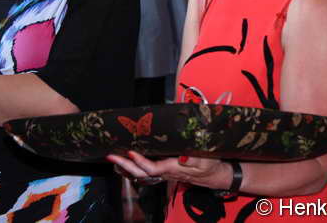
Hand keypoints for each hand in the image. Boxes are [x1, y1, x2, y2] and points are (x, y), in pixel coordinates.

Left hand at [107, 152, 232, 189]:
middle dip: (125, 165)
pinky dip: (134, 166)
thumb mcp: (205, 160)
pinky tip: (127, 160)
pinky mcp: (165, 169)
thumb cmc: (210, 166)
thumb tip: (183, 156)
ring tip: (115, 157)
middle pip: (141, 173)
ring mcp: (164, 172)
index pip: (153, 168)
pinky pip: (145, 170)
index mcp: (174, 169)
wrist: (214, 175)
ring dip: (127, 166)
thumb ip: (194, 158)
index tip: (131, 153)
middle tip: (112, 155)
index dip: (141, 162)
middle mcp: (166, 172)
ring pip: (141, 173)